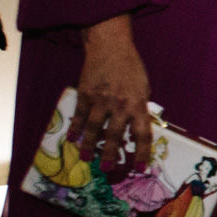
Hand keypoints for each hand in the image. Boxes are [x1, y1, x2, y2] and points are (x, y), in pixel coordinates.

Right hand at [73, 16, 151, 171]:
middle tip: (108, 169)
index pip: (142, 133)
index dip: (142, 152)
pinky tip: (72, 139)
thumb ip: (139, 108)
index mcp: (138, 103)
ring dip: (90, 145)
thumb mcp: (144, 88)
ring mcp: (100, 99)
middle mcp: (120, 104)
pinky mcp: (85, 93)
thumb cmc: (131, 68)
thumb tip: (135, 128)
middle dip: (112, 154)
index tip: (141, 168)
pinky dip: (75, 128)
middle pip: (115, 134)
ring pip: (94, 127)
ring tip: (86, 158)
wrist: (110, 46)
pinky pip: (79, 114)